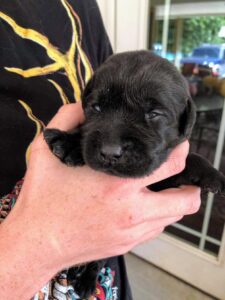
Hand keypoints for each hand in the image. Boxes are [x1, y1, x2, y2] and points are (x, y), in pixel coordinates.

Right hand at [0, 102, 200, 298]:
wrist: (36, 242)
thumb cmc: (42, 197)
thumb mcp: (46, 149)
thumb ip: (66, 119)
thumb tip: (84, 107)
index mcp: (117, 183)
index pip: (171, 165)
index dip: (181, 151)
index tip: (178, 145)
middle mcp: (131, 211)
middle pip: (185, 199)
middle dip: (189, 183)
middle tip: (179, 172)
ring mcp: (131, 232)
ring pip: (173, 217)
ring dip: (174, 200)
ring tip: (161, 188)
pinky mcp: (126, 245)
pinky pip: (156, 230)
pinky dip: (158, 216)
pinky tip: (143, 207)